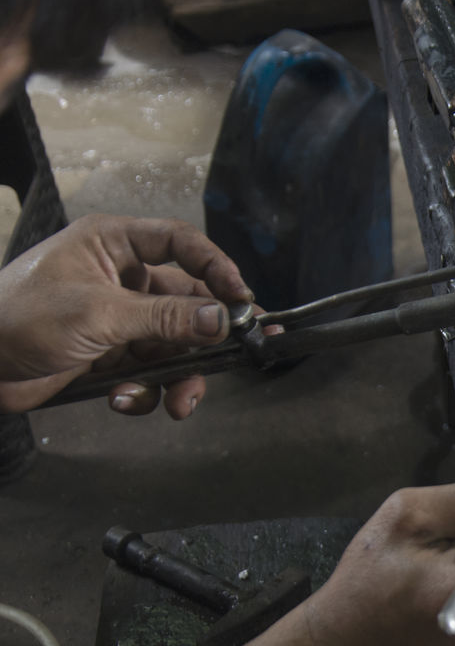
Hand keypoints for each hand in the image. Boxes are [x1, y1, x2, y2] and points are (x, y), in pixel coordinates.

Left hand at [0, 214, 253, 417]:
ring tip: (177, 402)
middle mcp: (121, 276)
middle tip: (239, 353)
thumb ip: (165, 318)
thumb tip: (220, 320)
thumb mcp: (99, 314)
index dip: (217, 267)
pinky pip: (150, 370)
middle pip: (188, 301)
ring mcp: (118, 317)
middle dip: (206, 336)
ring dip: (180, 375)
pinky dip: (147, 390)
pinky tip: (126, 399)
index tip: (242, 300)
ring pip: (175, 344)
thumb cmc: (17, 318)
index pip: (181, 243)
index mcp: (112, 244)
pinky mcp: (111, 353)